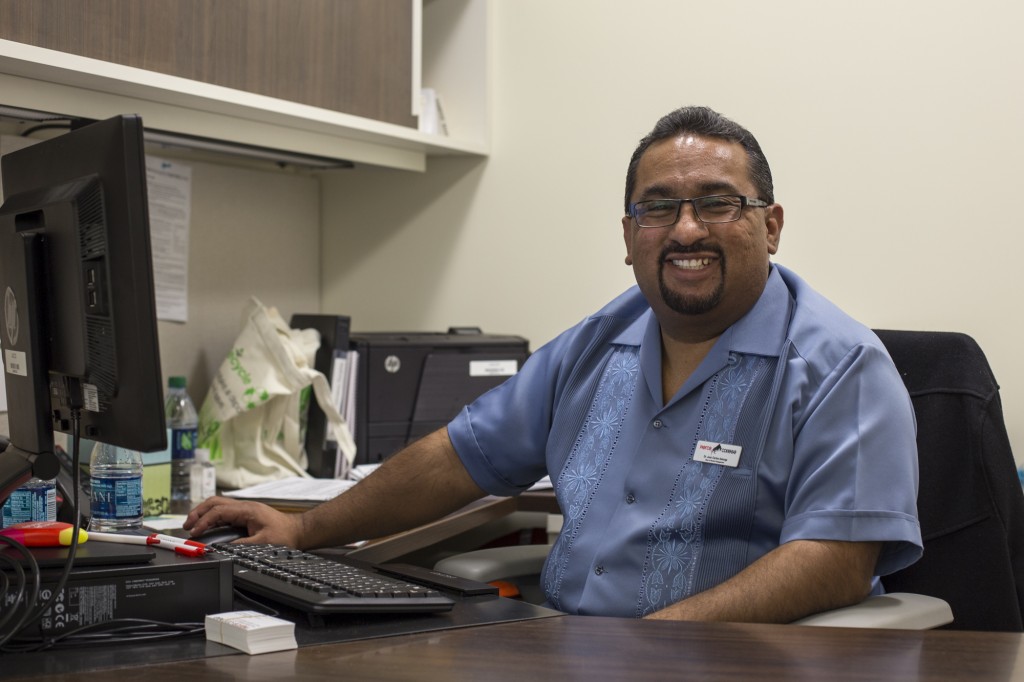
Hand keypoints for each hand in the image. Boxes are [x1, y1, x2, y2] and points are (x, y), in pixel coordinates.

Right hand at [183, 496, 304, 546]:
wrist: (298, 531)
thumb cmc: (284, 534)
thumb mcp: (263, 543)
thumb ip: (241, 545)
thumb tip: (222, 548)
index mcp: (247, 510)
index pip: (219, 511)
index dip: (204, 521)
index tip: (194, 532)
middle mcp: (244, 507)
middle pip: (215, 503)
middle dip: (198, 512)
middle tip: (187, 525)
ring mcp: (244, 510)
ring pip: (218, 506)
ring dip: (203, 514)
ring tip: (192, 525)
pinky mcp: (245, 515)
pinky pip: (223, 513)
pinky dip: (211, 518)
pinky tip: (205, 526)